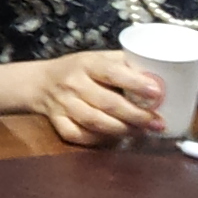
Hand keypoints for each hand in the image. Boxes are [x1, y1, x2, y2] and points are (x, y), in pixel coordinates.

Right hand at [28, 50, 165, 147]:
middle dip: (135, 115)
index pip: (112, 73)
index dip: (135, 83)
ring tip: (142, 132)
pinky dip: (98, 140)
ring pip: (94, 121)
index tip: (156, 93)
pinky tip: (114, 138)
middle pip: (106, 103)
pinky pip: (78, 135)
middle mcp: (74, 83)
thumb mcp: (98, 58)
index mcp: (87, 63)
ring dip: (121, 129)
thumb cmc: (78, 69)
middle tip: (157, 122)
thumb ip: (123, 64)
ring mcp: (63, 105)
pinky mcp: (57, 122)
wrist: (40, 82)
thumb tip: (158, 74)